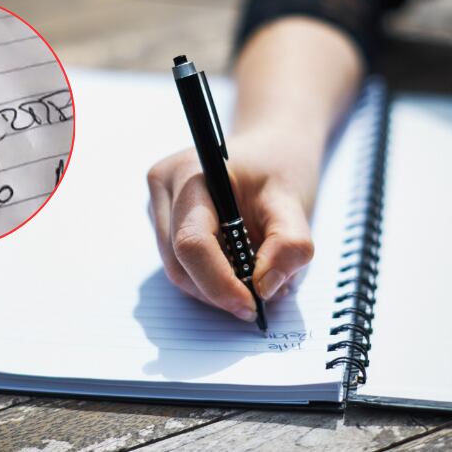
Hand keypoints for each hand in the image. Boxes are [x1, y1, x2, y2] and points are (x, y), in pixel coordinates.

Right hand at [146, 16, 362, 320]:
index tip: (252, 305)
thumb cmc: (279, 165)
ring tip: (255, 279)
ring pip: (177, 270)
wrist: (270, 145)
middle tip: (262, 298)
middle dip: (220, 290)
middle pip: (180, 263)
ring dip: (215, 288)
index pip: (192, 242)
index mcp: (191, 172)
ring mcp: (157, 204)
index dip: (218, 283)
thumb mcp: (295, 200)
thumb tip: (265, 287)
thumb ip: (289, 244)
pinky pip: (179, 264)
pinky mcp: (161, 220)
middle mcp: (164, 187)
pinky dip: (209, 277)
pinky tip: (236, 266)